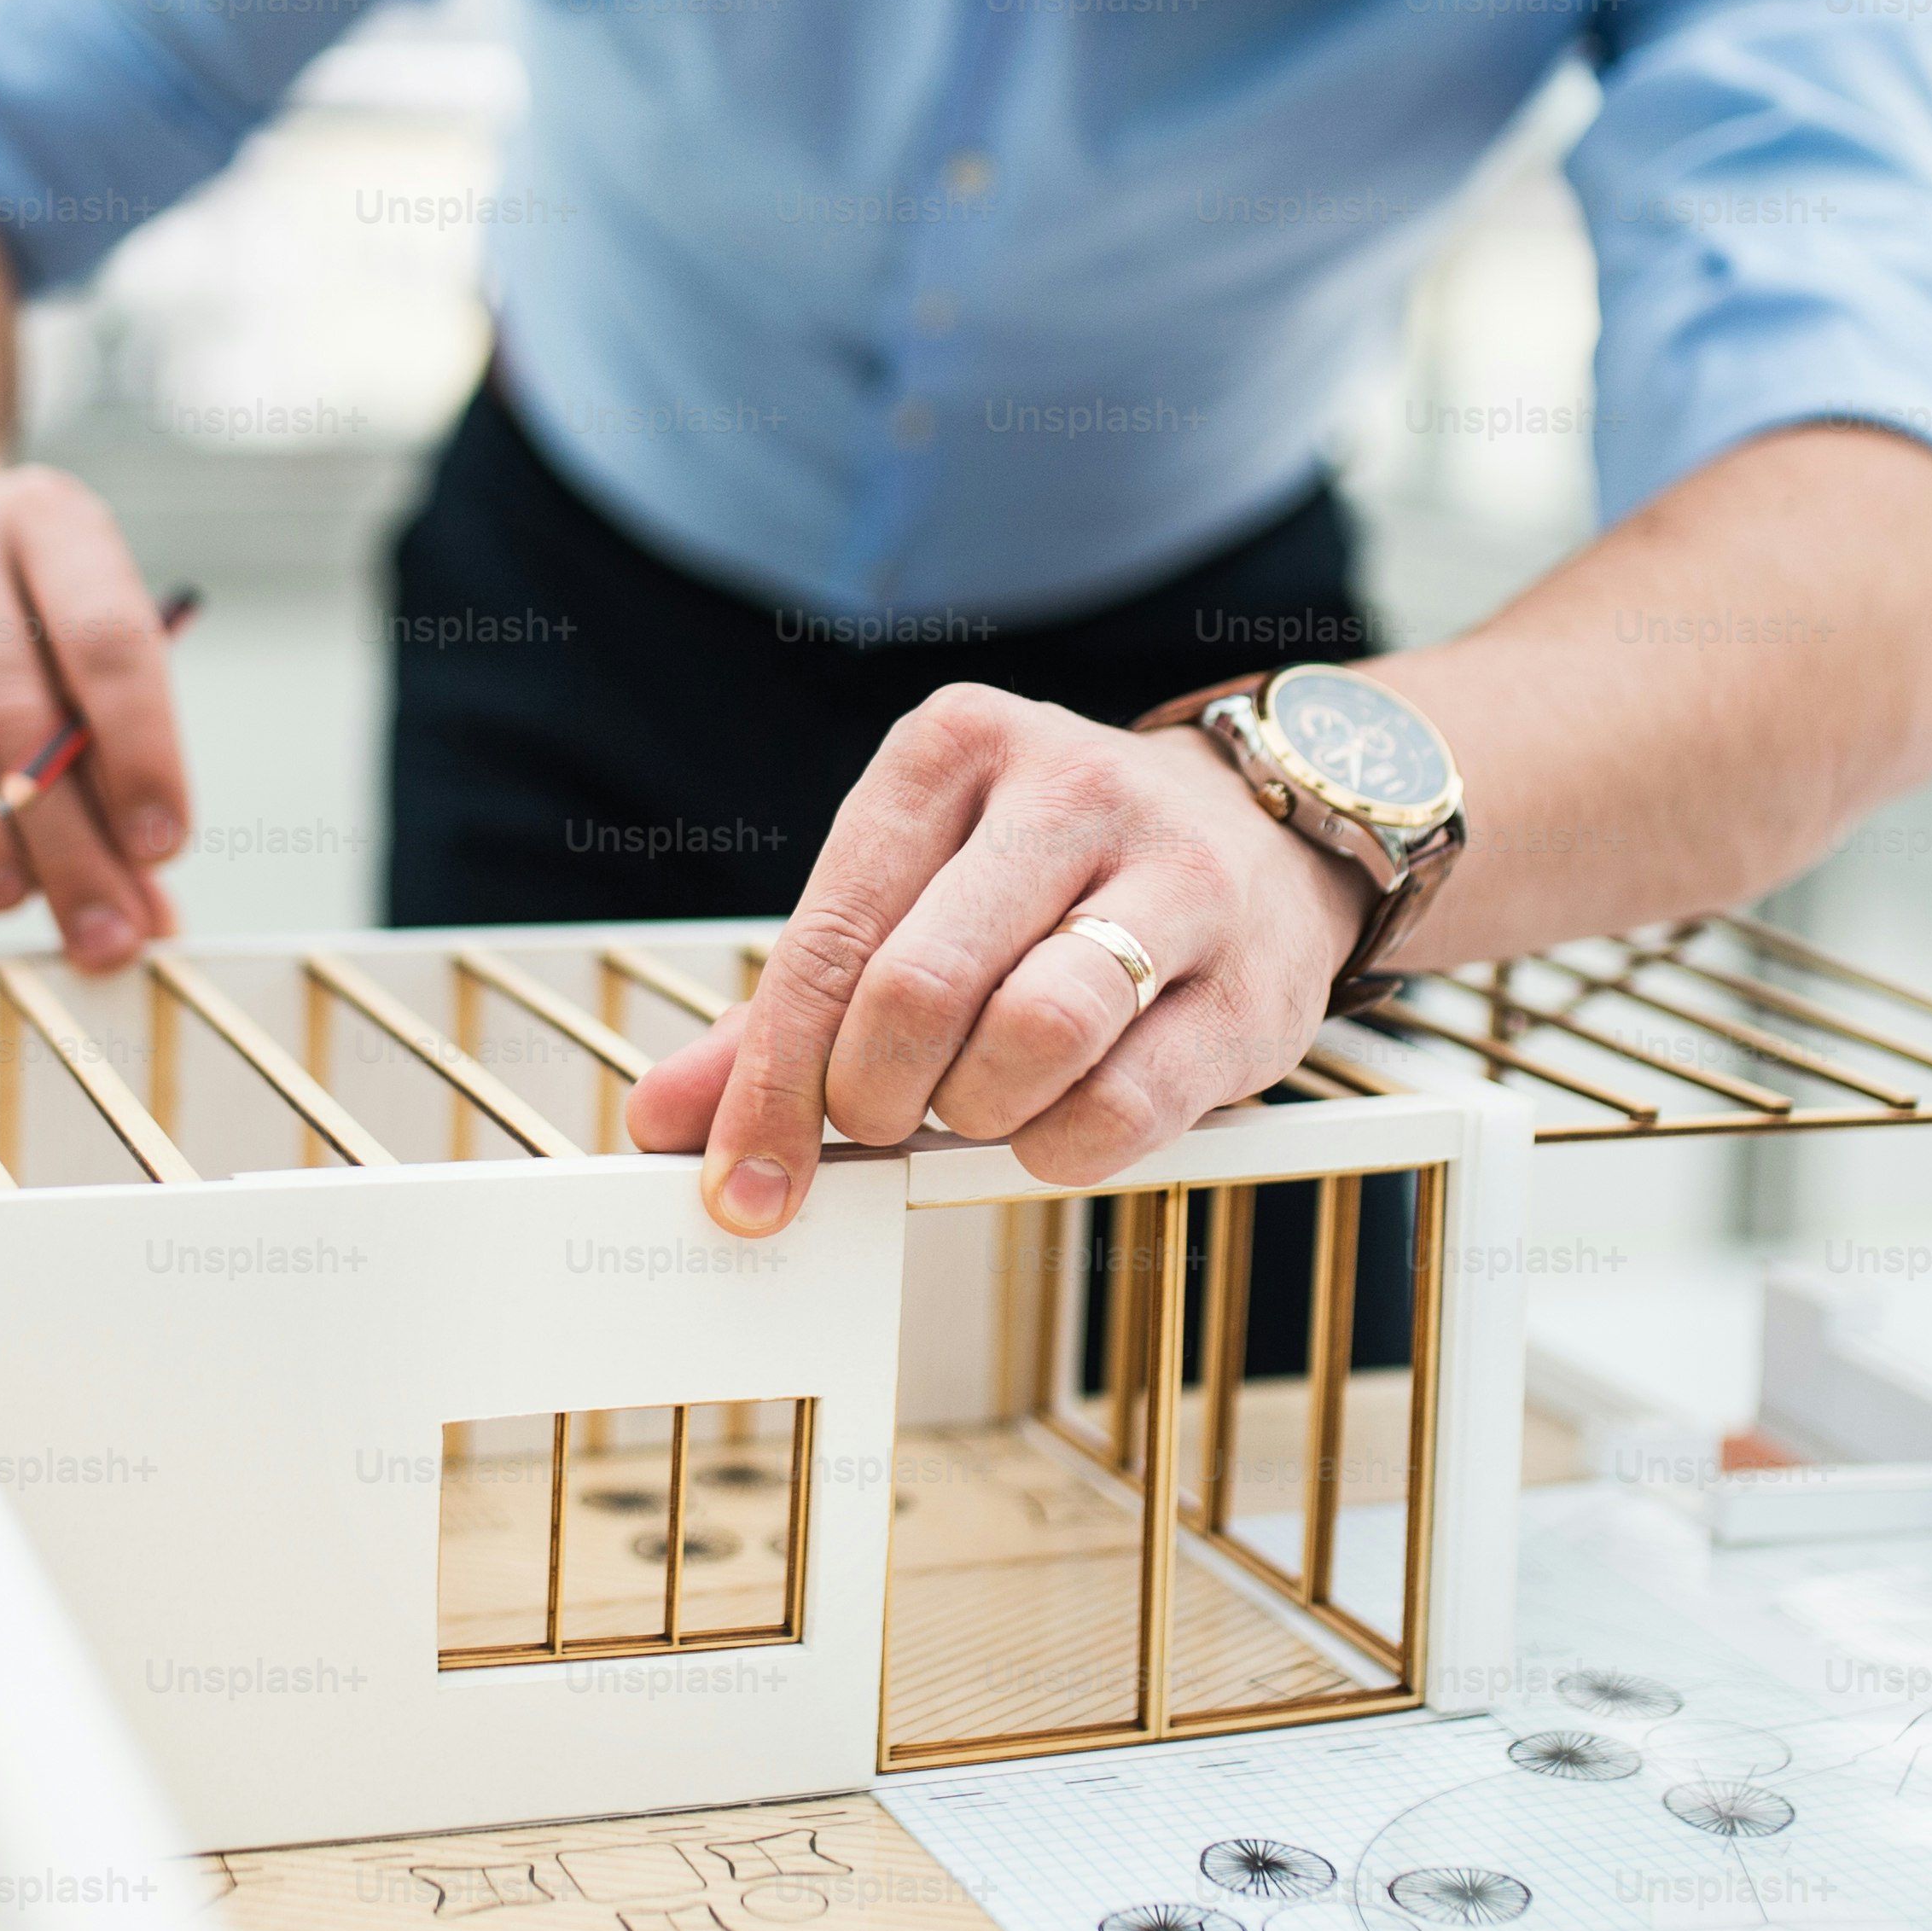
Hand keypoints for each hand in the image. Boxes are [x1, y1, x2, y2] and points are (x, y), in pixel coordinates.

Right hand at [0, 464, 188, 966]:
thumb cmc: (23, 624)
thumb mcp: (87, 664)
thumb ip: (121, 783)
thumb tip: (151, 924)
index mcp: (46, 519)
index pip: (107, 641)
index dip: (143, 753)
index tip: (161, 846)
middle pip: (4, 701)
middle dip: (63, 833)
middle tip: (101, 925)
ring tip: (3, 897)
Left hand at [622, 682, 1369, 1232]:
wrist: (1262, 835)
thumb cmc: (1047, 878)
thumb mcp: (913, 891)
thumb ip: (789, 1006)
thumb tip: (669, 1123)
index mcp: (953, 750)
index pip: (831, 937)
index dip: (772, 1082)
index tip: (742, 1179)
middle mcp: (1068, 792)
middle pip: (919, 987)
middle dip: (871, 1097)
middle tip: (877, 1121)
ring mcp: (1179, 879)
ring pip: (1035, 1035)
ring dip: (977, 1115)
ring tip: (975, 1102)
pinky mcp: (1255, 984)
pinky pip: (1130, 1106)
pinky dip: (1063, 1148)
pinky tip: (1055, 1120)